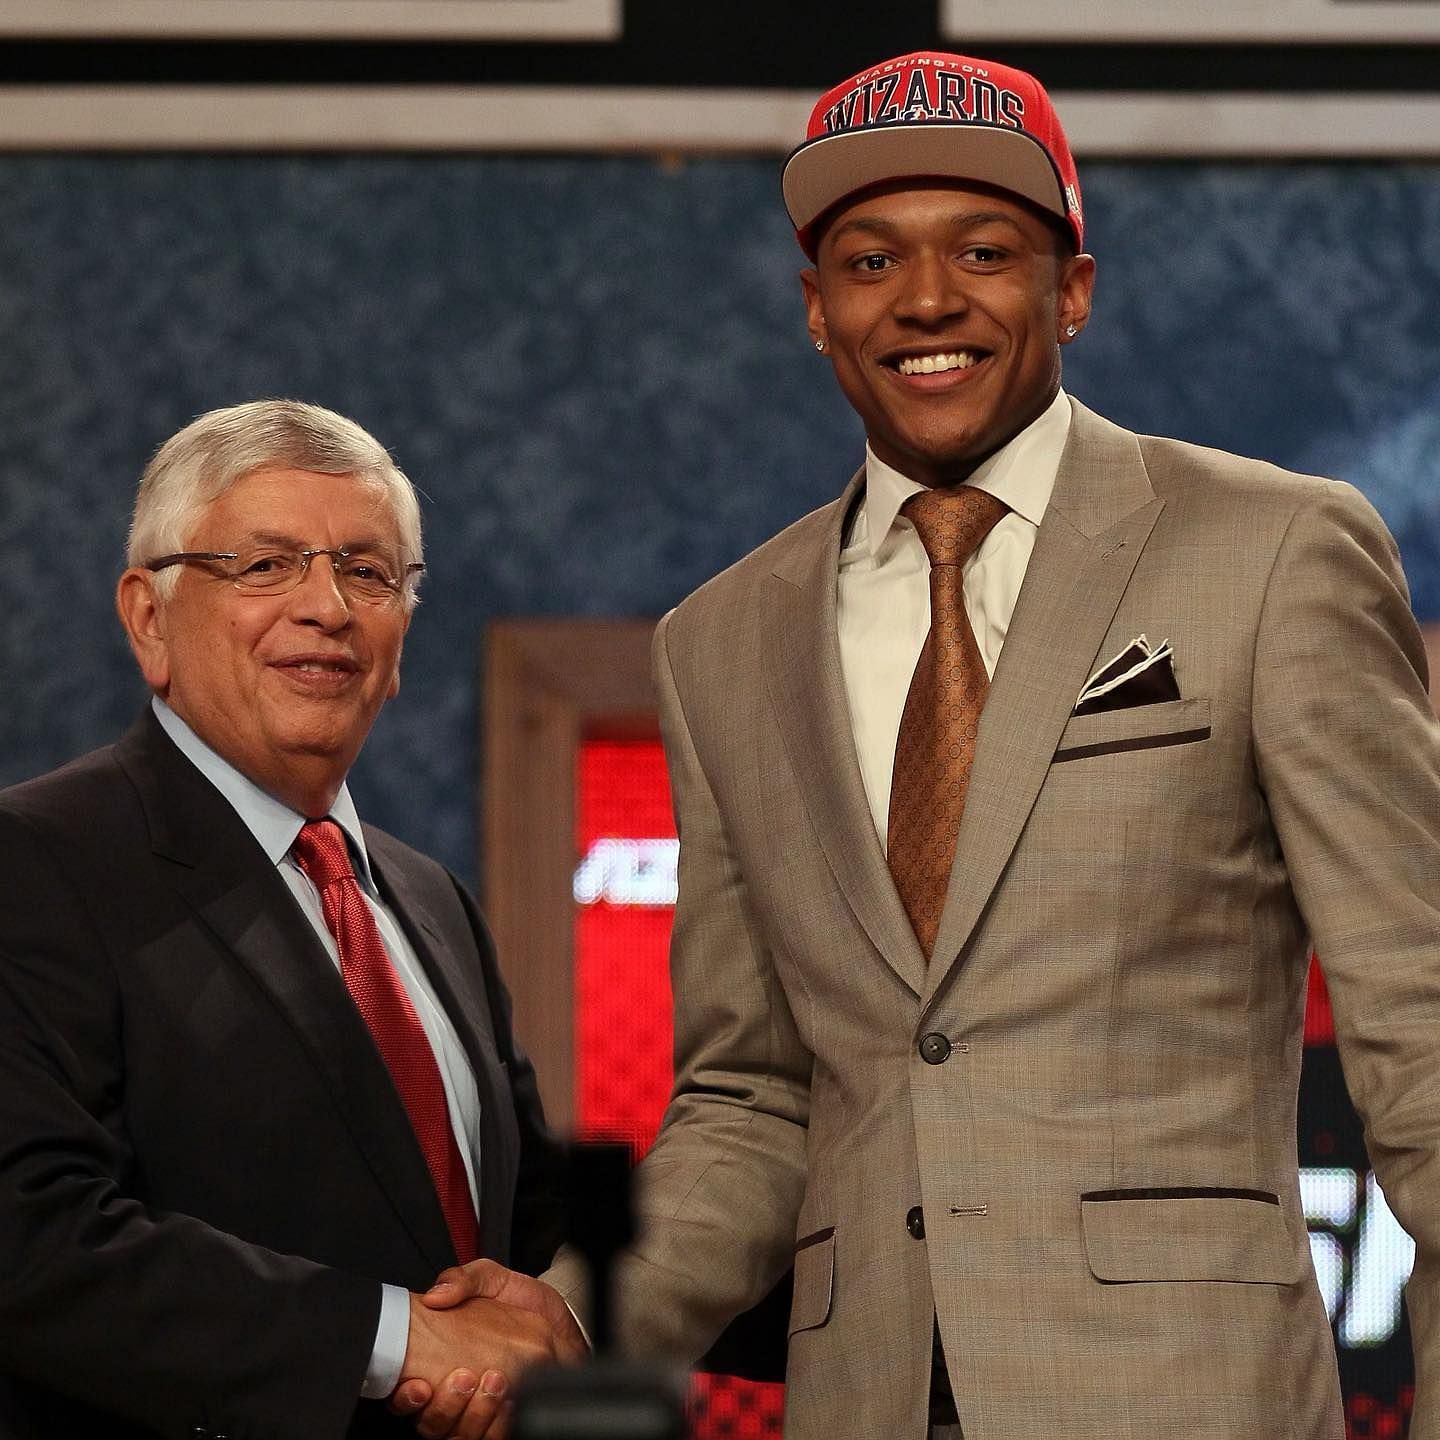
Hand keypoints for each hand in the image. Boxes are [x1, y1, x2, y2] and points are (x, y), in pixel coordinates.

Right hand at [388, 1264, 585, 1437]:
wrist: (558, 1315)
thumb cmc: (519, 1299)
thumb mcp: (489, 1277)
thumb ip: (462, 1279)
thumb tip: (435, 1296)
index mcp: (442, 1364)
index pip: (410, 1396)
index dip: (406, 1398)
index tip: (418, 1386)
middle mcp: (457, 1396)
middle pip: (433, 1424)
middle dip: (445, 1408)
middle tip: (464, 1378)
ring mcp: (481, 1412)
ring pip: (461, 1435)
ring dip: (474, 1415)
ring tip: (493, 1381)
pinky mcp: (506, 1420)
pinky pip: (492, 1437)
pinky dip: (497, 1425)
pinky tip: (508, 1402)